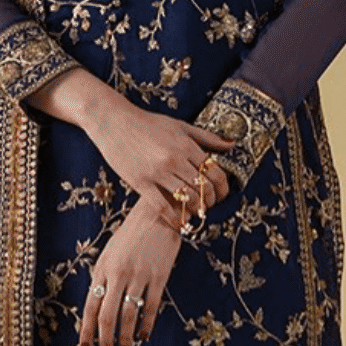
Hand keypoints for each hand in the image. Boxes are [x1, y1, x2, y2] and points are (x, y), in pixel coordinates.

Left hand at [78, 198, 183, 345]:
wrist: (158, 213)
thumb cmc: (132, 235)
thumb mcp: (110, 253)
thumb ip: (103, 278)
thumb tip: (97, 307)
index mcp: (102, 269)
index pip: (89, 306)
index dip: (86, 331)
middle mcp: (118, 274)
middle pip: (106, 316)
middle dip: (104, 341)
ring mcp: (139, 275)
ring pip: (128, 315)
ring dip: (125, 338)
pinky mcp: (159, 276)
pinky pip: (151, 308)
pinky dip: (146, 326)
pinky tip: (143, 337)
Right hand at [82, 93, 235, 220]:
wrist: (113, 121)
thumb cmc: (147, 123)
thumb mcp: (180, 126)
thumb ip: (207, 137)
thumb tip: (232, 144)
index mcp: (186, 145)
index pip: (215, 172)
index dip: (222, 188)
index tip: (221, 195)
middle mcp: (175, 160)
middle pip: (204, 188)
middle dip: (211, 201)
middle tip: (209, 206)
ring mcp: (157, 172)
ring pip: (186, 200)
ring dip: (195, 211)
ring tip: (195, 213)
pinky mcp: (140, 183)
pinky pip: (162, 207)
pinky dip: (174, 219)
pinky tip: (179, 224)